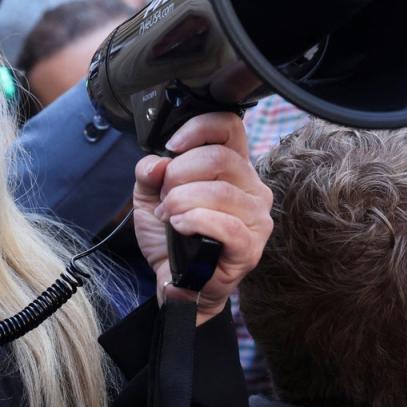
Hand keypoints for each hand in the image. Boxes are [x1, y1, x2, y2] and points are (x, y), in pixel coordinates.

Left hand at [133, 113, 272, 323]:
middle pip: (219, 158)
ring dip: (182, 202)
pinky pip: (226, 225)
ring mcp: (256, 218)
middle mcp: (252, 187)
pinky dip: (194, 221)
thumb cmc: (171, 233)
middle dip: (179, 175)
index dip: (199, 129)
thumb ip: (149, 171)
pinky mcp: (251, 247)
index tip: (172, 146)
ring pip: (220, 192)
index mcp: (232, 166)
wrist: (174, 279)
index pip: (229, 126)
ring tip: (169, 216)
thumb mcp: (149, 194)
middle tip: (165, 196)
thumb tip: (157, 162)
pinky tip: (179, 227)